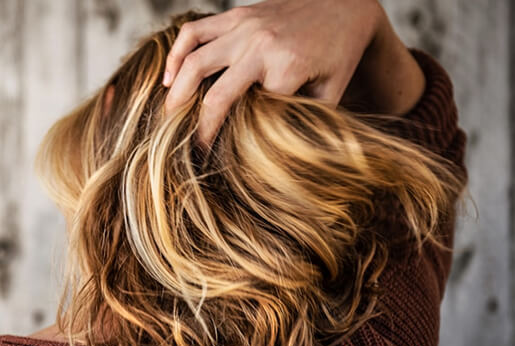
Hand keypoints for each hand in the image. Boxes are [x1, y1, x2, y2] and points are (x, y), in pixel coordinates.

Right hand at [163, 0, 384, 144]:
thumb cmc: (340, 53)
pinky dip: (175, 54)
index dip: (233, 139)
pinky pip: (194, 32)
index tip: (220, 161)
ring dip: (176, 93)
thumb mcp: (332, 93)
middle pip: (214, 93)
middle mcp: (261, 44)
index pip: (250, 115)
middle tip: (182, 149)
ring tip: (167, 117)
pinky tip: (168, 78)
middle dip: (196, 127)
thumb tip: (276, 156)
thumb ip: (303, 121)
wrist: (346, 4)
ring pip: (194, 60)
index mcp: (288, 66)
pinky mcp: (236, 15)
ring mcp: (244, 26)